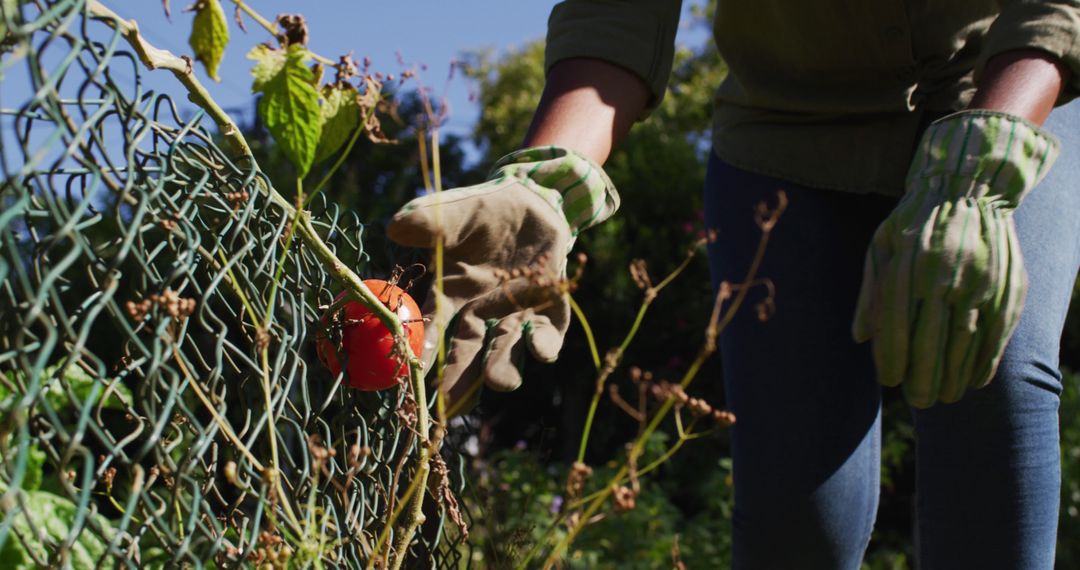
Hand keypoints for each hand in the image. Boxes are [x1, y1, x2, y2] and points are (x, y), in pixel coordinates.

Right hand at [388, 146, 618, 409]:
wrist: (534, 204)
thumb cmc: (486, 211)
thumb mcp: (457, 211)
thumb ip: (430, 221)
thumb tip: (396, 227)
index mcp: (451, 294)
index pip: (432, 326)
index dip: (423, 347)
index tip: (415, 370)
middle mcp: (481, 313)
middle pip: (467, 351)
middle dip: (459, 378)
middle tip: (450, 406)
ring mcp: (515, 315)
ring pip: (506, 349)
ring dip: (503, 368)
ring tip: (502, 384)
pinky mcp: (549, 311)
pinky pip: (546, 333)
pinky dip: (543, 343)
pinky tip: (541, 352)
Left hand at [853, 111, 1058, 407]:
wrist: (970, 188)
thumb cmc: (914, 222)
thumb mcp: (881, 246)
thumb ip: (870, 293)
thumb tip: (860, 339)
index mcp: (909, 265)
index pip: (897, 324)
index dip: (894, 358)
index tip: (890, 381)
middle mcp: (945, 275)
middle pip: (932, 340)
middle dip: (925, 377)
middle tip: (919, 400)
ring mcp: (981, 282)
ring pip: (967, 342)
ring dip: (956, 376)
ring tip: (944, 398)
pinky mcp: (1008, 286)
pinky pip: (997, 333)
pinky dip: (987, 360)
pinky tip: (976, 381)